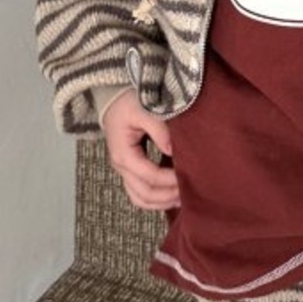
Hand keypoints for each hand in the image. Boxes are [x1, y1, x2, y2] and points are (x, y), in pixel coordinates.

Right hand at [101, 91, 180, 210]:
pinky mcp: (129, 169)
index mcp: (123, 154)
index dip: (169, 180)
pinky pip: (139, 192)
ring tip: (182, 198)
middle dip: (167, 195)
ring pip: (140, 198)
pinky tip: (172, 194)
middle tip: (189, 191)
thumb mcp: (144, 110)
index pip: (149, 175)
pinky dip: (155, 198)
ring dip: (161, 202)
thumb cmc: (128, 102)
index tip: (188, 175)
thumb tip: (173, 150)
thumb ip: (158, 129)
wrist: (112, 99)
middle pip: (144, 193)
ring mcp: (124, 170)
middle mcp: (121, 166)